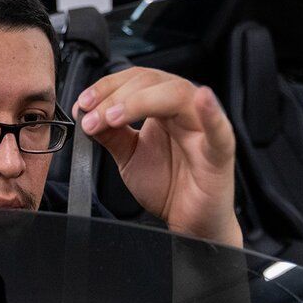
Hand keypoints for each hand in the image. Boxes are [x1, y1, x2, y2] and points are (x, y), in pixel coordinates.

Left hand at [73, 67, 240, 245]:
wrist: (190, 223)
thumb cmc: (168, 186)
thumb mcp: (128, 156)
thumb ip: (110, 134)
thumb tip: (85, 112)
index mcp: (163, 107)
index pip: (136, 80)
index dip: (107, 86)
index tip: (83, 103)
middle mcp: (183, 110)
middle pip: (153, 81)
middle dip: (116, 96)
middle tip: (91, 117)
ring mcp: (203, 128)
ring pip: (177, 95)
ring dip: (140, 101)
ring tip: (113, 118)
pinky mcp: (220, 152)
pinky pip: (219, 129)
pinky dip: (211, 112)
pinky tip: (203, 99)